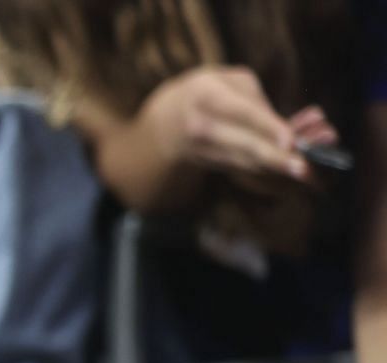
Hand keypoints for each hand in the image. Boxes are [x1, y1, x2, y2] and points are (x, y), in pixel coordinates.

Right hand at [140, 67, 317, 184]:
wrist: (164, 123)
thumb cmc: (205, 92)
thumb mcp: (225, 79)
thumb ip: (255, 98)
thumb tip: (281, 127)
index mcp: (205, 95)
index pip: (241, 112)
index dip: (266, 126)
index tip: (289, 140)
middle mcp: (201, 126)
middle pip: (244, 145)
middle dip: (275, 158)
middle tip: (303, 168)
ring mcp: (203, 150)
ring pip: (247, 161)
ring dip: (278, 168)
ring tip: (306, 174)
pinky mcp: (211, 164)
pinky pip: (244, 168)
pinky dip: (269, 169)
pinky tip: (290, 171)